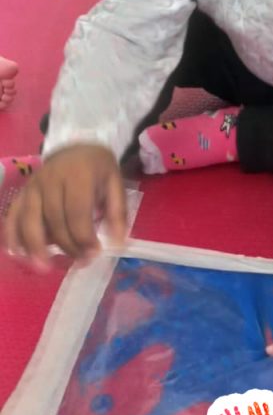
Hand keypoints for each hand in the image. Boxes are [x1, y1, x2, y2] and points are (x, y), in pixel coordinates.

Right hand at [3, 144, 126, 268]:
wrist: (76, 146)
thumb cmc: (98, 169)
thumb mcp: (115, 183)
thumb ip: (118, 213)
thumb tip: (117, 245)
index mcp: (78, 174)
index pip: (77, 211)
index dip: (84, 237)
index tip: (94, 253)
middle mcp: (51, 178)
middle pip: (54, 219)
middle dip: (66, 245)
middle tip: (80, 261)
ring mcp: (33, 185)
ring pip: (29, 220)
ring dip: (35, 246)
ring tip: (44, 268)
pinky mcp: (22, 192)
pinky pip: (13, 215)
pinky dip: (13, 235)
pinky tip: (18, 254)